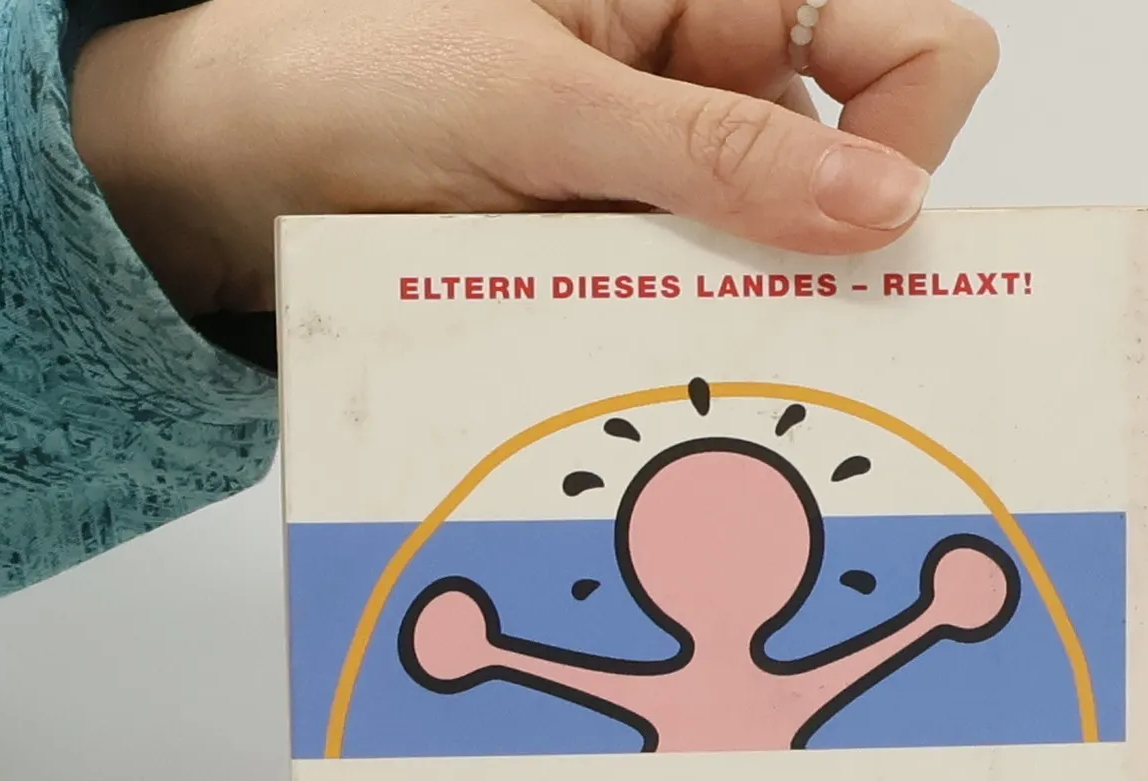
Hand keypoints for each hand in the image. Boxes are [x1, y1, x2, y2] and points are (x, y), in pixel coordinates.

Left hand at [69, 0, 999, 316]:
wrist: (236, 172)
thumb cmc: (359, 79)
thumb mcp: (543, 104)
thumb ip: (717, 151)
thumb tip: (885, 204)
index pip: (911, 45)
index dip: (911, 133)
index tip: (857, 225)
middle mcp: (721, 84)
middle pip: (867, 173)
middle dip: (832, 253)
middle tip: (754, 316)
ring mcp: (684, 187)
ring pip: (792, 267)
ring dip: (749, 318)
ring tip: (655, 340)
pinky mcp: (638, 270)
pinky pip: (710, 321)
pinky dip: (687, 351)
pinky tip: (630, 366)